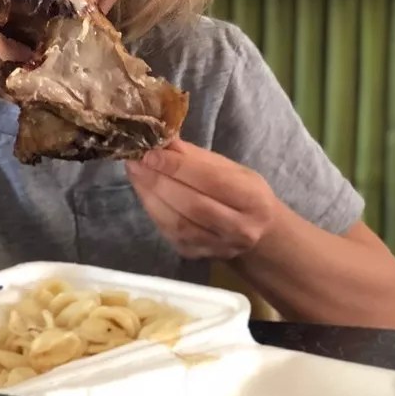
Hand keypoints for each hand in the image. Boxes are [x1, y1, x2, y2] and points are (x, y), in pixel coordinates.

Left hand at [125, 140, 278, 260]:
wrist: (258, 233)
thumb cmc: (242, 193)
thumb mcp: (230, 169)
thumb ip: (196, 158)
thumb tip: (163, 141)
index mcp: (253, 199)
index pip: (211, 181)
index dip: (178, 167)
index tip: (151, 153)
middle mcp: (239, 228)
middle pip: (191, 204)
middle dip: (158, 181)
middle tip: (136, 162)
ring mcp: (217, 246)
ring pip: (176, 222)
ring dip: (150, 196)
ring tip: (136, 174)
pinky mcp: (196, 254)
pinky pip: (168, 232)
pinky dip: (152, 210)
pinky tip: (143, 192)